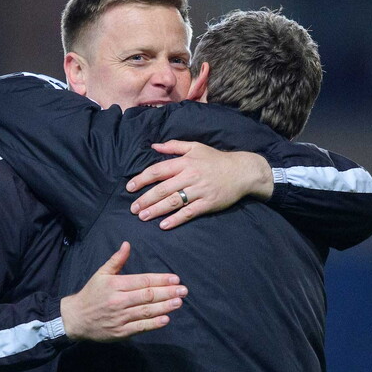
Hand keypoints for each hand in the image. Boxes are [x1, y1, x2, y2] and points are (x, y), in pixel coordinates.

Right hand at [60, 242, 186, 340]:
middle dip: (168, 292)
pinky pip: (140, 327)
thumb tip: (127, 244)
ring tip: (179, 302)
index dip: (160, 280)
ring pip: (146, 311)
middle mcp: (118, 301)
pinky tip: (166, 319)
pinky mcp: (120, 332)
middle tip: (183, 290)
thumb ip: (116, 260)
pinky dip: (154, 324)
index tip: (175, 279)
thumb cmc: (91, 294)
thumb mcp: (101, 274)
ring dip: (165, 307)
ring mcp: (120, 317)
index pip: (143, 281)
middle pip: (147, 296)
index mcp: (115, 285)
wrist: (75, 318)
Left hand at [126, 141, 273, 228]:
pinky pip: (189, 212)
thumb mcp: (196, 147)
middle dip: (145, 199)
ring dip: (156, 210)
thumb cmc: (216, 159)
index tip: (130, 187)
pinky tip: (164, 225)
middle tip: (133, 208)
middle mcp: (190, 176)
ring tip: (143, 217)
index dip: (142, 179)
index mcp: (185, 162)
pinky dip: (176, 219)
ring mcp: (199, 191)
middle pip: (162, 189)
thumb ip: (174, 146)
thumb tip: (154, 146)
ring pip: (173, 202)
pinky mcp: (208, 203)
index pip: (158, 170)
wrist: (242, 171)